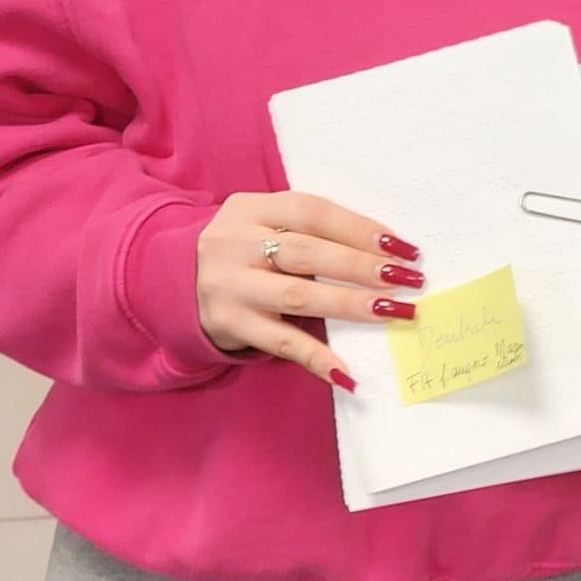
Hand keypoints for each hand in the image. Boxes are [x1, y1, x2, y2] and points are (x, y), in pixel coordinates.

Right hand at [195, 191, 425, 389]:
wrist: (172, 280)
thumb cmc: (243, 249)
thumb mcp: (262, 223)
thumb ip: (309, 231)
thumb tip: (384, 252)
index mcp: (251, 208)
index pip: (314, 212)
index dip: (361, 229)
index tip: (404, 247)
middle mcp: (235, 243)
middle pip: (309, 252)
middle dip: (363, 266)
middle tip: (408, 279)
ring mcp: (229, 286)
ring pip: (298, 295)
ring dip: (350, 304)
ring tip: (393, 311)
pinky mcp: (228, 325)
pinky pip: (280, 343)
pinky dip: (317, 357)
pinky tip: (348, 372)